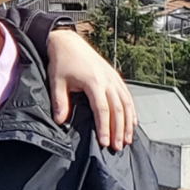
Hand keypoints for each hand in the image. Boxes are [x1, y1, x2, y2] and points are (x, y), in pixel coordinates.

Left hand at [43, 28, 135, 150]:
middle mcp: (107, 80)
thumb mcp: (56, 81)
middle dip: (119, 130)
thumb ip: (60, 101)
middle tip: (118, 146)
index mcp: (93, 82)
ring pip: (126, 103)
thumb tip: (60, 120)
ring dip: (128, 123)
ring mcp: (113, 78)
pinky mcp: (115, 77)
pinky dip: (131, 110)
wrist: (68, 42)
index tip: (104, 142)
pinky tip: (132, 122)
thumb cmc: (63, 61)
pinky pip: (127, 96)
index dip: (105, 127)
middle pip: (118, 109)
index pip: (102, 109)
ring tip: (128, 139)